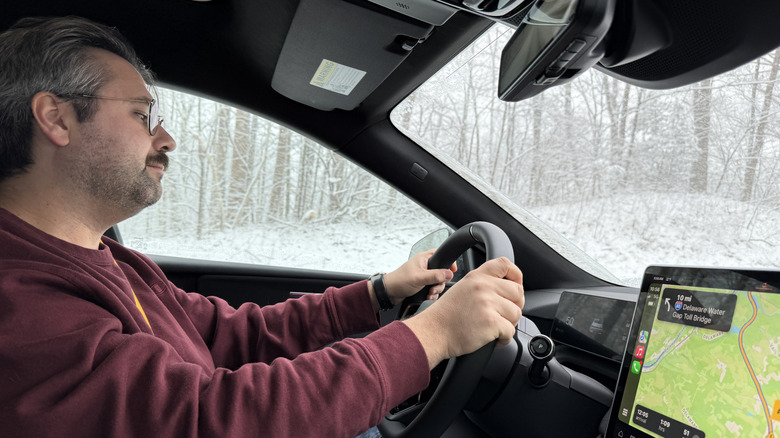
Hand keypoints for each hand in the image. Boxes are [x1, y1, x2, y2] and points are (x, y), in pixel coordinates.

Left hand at [383, 249, 456, 303]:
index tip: (452, 271)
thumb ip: (435, 276)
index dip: (448, 263)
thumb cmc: (400, 281)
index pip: (441, 255)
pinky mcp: (422, 285)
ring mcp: (424, 276)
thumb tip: (449, 274)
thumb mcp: (419, 278)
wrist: (389, 293)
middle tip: (434, 287)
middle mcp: (425, 266)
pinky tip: (428, 297)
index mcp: (424, 259)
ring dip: (436, 290)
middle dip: (440, 282)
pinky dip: (432, 294)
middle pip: (442, 272)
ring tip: (429, 294)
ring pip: (438, 282)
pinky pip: (433, 289)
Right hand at [402, 257, 523, 368]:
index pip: (505, 264)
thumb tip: (505, 290)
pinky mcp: (491, 322)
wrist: (433, 332)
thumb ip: (481, 284)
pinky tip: (494, 339)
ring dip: (509, 323)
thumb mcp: (461, 288)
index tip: (516, 285)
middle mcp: (483, 287)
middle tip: (504, 315)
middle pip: (517, 291)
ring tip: (495, 328)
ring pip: (516, 313)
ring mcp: (487, 303)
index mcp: (476, 277)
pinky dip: (505, 338)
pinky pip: (511, 331)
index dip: (516, 275)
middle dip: (515, 305)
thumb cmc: (445, 316)